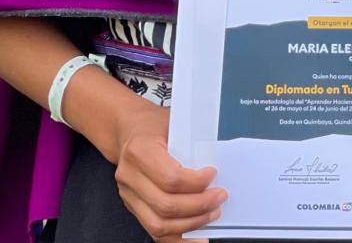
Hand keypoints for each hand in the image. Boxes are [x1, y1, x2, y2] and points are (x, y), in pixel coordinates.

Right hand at [112, 103, 226, 242]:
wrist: (128, 130)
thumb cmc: (155, 125)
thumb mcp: (175, 120)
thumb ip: (194, 138)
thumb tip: (223, 155)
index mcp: (140, 151)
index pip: (170, 178)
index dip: (196, 183)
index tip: (213, 175)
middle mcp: (130, 176)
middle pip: (165, 205)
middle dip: (199, 206)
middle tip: (220, 197)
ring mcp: (129, 195)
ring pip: (158, 223)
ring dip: (191, 223)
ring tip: (212, 213)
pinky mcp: (133, 206)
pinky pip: (153, 229)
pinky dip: (177, 237)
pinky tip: (197, 235)